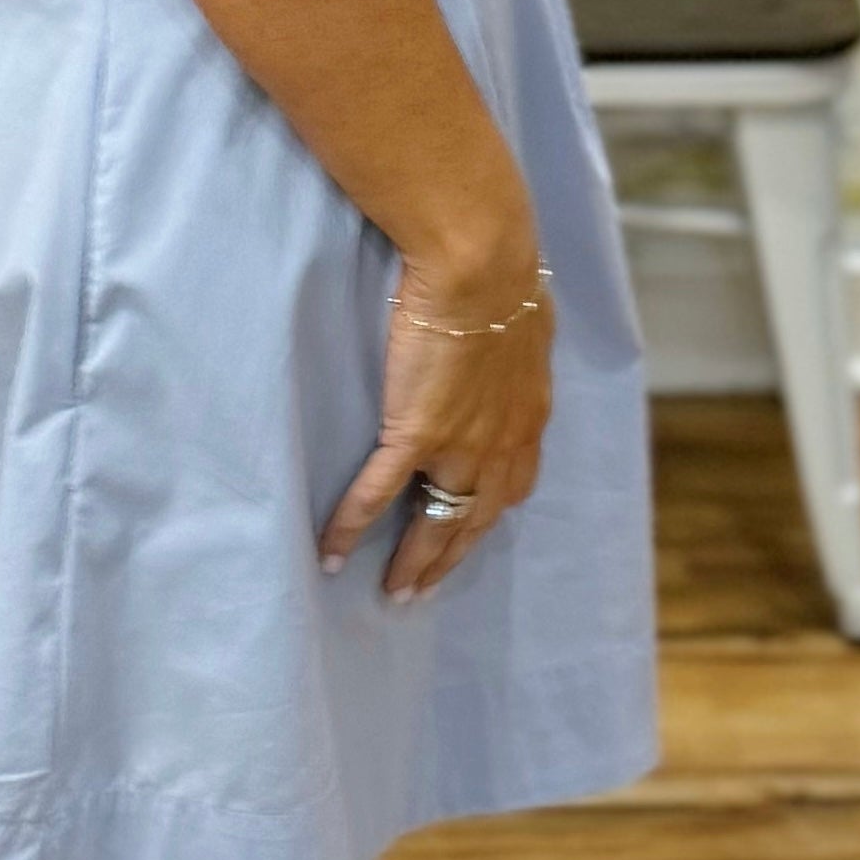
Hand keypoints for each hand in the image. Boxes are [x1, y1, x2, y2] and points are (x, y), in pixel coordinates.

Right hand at [319, 235, 552, 602]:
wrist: (480, 267)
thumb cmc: (504, 277)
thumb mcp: (525, 321)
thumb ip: (515, 348)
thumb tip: (510, 342)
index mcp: (526, 417)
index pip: (512, 484)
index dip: (488, 512)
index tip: (469, 529)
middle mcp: (500, 445)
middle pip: (476, 519)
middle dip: (451, 556)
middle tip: (426, 586)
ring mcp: (459, 446)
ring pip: (436, 521)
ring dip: (415, 561)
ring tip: (395, 592)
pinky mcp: (415, 436)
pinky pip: (379, 494)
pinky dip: (354, 526)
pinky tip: (333, 552)